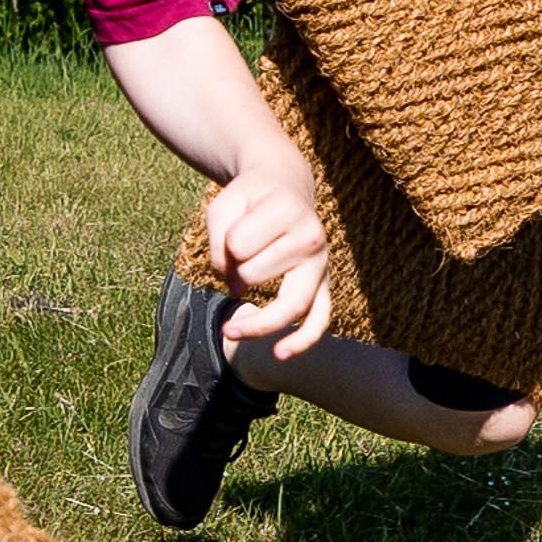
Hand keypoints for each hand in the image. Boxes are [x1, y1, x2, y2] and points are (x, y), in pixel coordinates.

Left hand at [205, 162, 330, 361]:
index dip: (223, 241)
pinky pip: (319, 319)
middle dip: (234, 272)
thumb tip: (238, 291)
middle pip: (255, 275)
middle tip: (234, 255)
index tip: (233, 228)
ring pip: (290, 305)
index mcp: (287, 209)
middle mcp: (311, 237)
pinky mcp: (323, 285)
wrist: (284, 188)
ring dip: (256, 322)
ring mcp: (321, 264)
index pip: (238, 244)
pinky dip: (302, 340)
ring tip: (230, 332)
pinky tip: (281, 353)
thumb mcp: (223, 206)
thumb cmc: (249, 200)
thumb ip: (218, 243)